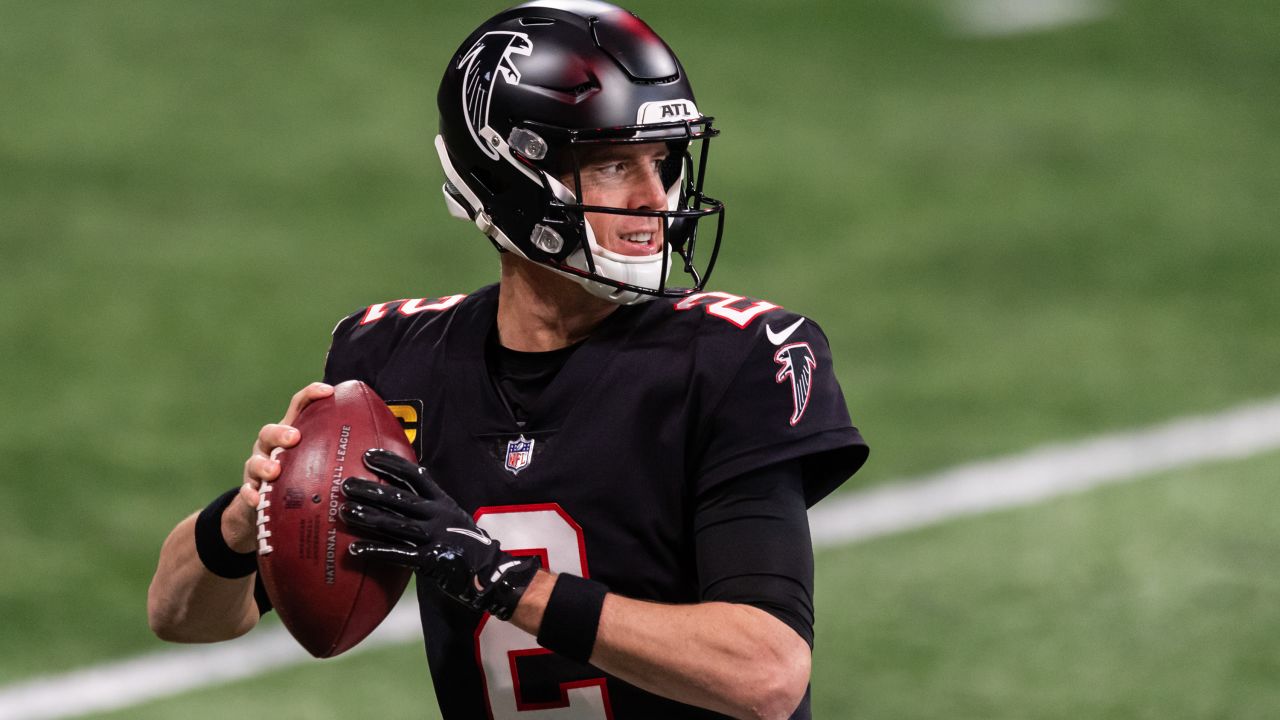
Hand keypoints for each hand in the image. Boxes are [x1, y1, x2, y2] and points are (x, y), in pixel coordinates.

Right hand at [232, 382, 334, 551]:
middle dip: (282, 432)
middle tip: (294, 437)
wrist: (267, 513)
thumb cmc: (304, 482)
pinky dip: (251, 495)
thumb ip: (346, 456)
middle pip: (271, 431)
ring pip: (255, 461)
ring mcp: (257, 469)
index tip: (329, 390)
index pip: (301, 407)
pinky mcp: (250, 492)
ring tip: (275, 470)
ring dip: (264, 464)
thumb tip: (392, 456)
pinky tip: (256, 499)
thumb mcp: (324, 466)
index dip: (312, 394)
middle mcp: (272, 448)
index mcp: (294, 433)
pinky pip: (247, 492)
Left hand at [340, 449, 539, 619]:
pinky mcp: (429, 560)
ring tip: (345, 511)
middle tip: (346, 484)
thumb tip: (404, 483)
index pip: (414, 475)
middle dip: (371, 490)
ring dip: (368, 517)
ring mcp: (434, 537)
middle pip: (400, 498)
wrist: (490, 571)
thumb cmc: (465, 542)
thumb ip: (430, 502)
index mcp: (442, 501)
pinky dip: (375, 551)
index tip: (368, 456)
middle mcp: (438, 515)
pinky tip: (355, 549)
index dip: (391, 464)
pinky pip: (397, 554)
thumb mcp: (452, 515)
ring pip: (395, 524)